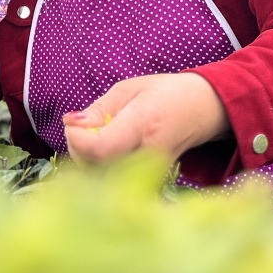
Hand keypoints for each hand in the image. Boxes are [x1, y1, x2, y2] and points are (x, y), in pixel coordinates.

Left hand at [62, 73, 228, 165]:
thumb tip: (69, 123)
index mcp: (144, 123)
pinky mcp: (149, 182)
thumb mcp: (128, 89)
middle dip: (77, 148)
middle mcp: (148, 154)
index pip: (101, 148)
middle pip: (96, 167)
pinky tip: (105, 151)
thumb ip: (98, 110)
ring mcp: (151, 173)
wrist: (203, 111)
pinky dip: (98, 167)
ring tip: (95, 136)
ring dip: (86, 158)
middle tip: (81, 126)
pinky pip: (111, 181)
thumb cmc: (164, 94)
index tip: (73, 123)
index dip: (78, 140)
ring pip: (100, 177)